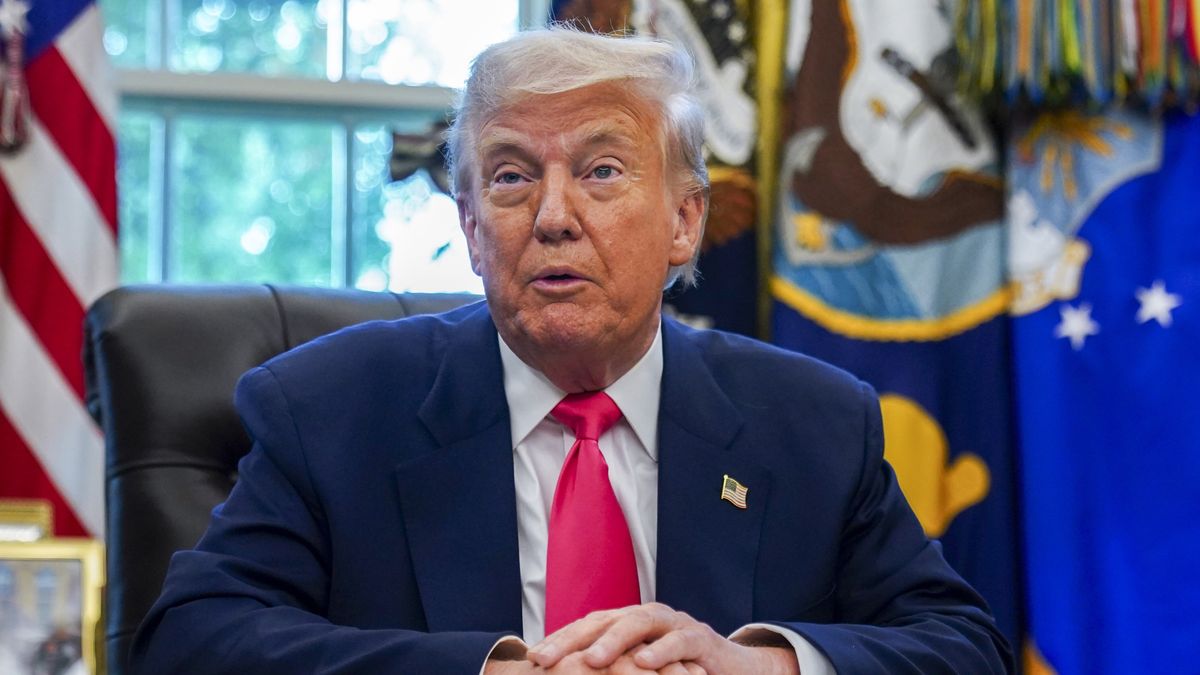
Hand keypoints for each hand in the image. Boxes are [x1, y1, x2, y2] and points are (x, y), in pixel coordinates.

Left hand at [525, 603, 797, 674]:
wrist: (732, 669)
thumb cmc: (678, 670)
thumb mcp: (638, 670)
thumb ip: (610, 669)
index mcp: (626, 623)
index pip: (586, 627)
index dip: (558, 641)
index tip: (530, 659)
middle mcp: (646, 617)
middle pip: (603, 620)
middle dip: (571, 640)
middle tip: (542, 659)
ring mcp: (674, 623)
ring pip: (639, 623)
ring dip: (613, 641)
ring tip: (591, 660)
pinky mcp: (701, 638)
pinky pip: (680, 640)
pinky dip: (662, 650)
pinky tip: (645, 662)